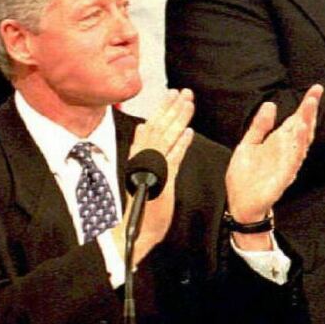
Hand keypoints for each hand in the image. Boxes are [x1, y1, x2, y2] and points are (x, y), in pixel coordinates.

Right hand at [111, 89, 194, 265]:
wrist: (135, 231)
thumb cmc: (142, 204)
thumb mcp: (141, 171)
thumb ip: (143, 149)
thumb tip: (143, 127)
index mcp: (139, 155)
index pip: (152, 126)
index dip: (163, 109)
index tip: (173, 94)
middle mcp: (143, 159)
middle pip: (158, 127)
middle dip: (172, 108)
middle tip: (184, 92)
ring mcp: (152, 170)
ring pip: (165, 138)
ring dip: (178, 119)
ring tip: (188, 104)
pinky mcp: (162, 182)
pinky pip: (172, 159)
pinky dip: (181, 145)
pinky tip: (189, 133)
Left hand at [225, 85, 320, 249]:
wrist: (240, 202)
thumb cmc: (246, 176)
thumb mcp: (248, 144)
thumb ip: (260, 126)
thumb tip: (270, 104)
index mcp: (278, 143)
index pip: (295, 120)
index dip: (305, 105)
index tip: (315, 89)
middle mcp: (286, 152)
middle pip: (302, 129)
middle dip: (309, 112)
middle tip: (315, 94)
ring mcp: (286, 165)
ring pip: (301, 144)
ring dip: (305, 126)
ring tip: (308, 109)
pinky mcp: (282, 178)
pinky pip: (292, 161)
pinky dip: (297, 148)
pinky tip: (299, 135)